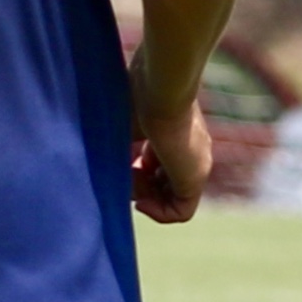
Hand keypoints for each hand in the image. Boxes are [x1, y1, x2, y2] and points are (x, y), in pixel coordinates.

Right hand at [132, 90, 214, 221]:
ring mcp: (195, 164)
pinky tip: (140, 201)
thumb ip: (119, 146)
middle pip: (163, 183)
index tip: (122, 164)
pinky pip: (182, 212)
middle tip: (123, 173)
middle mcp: (189, 150)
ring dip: (144, 196)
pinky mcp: (195, 177)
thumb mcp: (122, 125)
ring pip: (170, 196)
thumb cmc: (136, 97)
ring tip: (130, 180)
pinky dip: (159, 213)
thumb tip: (106, 172)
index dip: (136, 172)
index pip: (157, 165)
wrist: (160, 88)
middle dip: (138, 185)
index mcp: (173, 133)